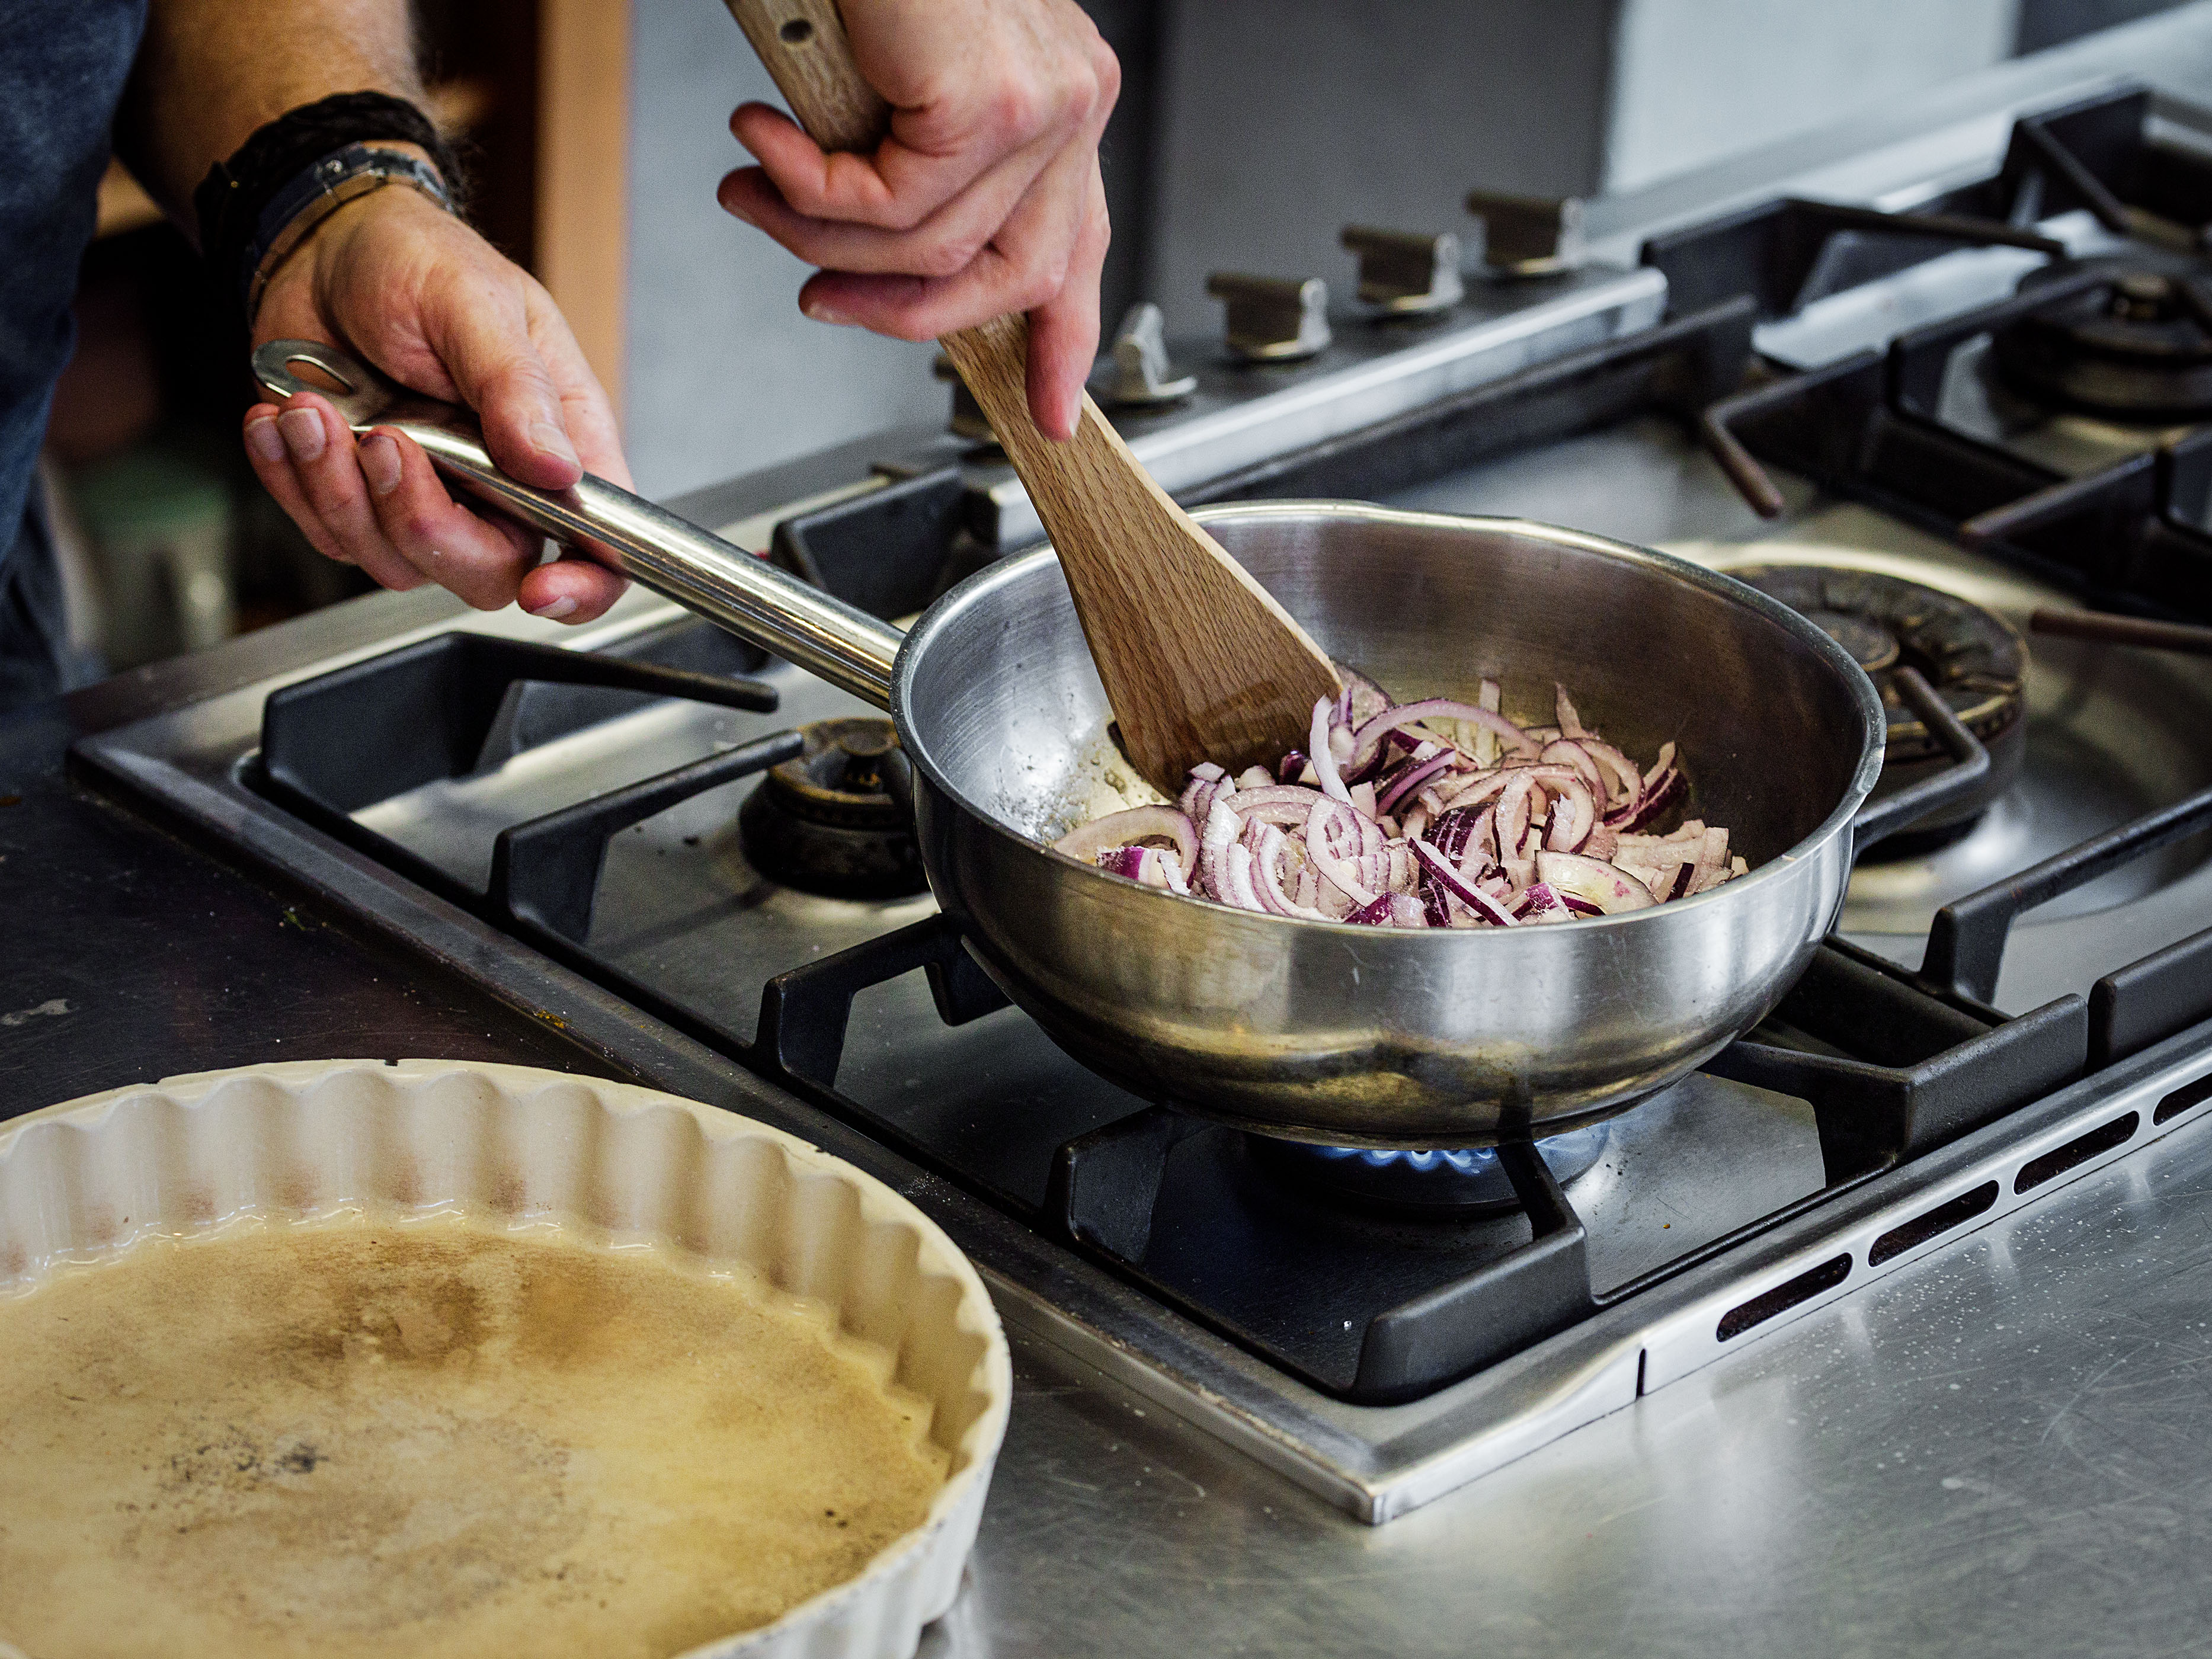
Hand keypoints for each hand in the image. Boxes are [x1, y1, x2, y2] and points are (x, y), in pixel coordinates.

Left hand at [241, 180, 629, 622]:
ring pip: (395, 560)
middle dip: (422, 521)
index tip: (542, 591)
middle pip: (486, 573)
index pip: (599, 542)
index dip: (583, 585)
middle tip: (384, 443)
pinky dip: (292, 480)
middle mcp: (501, 487)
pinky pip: (328, 534)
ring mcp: (428, 497)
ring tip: (312, 409)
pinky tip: (285, 421)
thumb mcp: (473, 303)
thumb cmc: (414, 259)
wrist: (319, 245)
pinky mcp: (357, 498)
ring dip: (338, 489)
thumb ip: (516, 387)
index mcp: (559, 441)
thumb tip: (558, 467)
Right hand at [716, 0, 1117, 441]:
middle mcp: (1068, 103)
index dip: (1060, 340)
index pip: (1074, 247)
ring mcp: (1043, 101)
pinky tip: (766, 148)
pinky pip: (894, 209)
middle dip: (899, 316)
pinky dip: (812, 194)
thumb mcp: (893, 85)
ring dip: (820, 240)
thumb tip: (875, 258)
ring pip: (933, 251)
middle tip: (816, 299)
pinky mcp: (992, 99)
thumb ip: (913, 168)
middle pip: (1010, 278)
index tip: (1046, 411)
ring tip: (756, 192)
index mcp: (1059, 101)